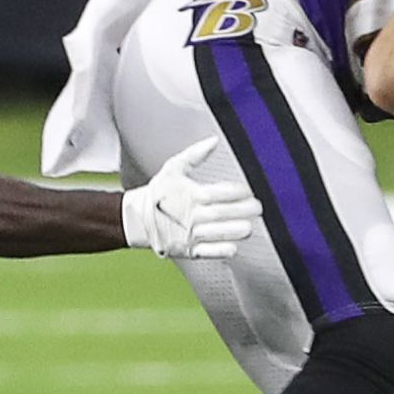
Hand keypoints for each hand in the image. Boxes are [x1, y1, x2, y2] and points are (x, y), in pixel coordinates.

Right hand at [122, 137, 262, 259]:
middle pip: (221, 212)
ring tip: (248, 227)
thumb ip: (194, 154)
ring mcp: (189, 234)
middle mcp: (191, 215)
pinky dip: (219, 251)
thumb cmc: (158, 194)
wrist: (136, 219)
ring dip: (234, 230)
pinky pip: (206, 252)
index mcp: (190, 195)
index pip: (218, 192)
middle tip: (257, 208)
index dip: (236, 192)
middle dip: (242, 210)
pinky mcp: (187, 250)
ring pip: (216, 232)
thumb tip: (213, 141)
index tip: (248, 191)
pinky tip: (233, 248)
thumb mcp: (173, 168)